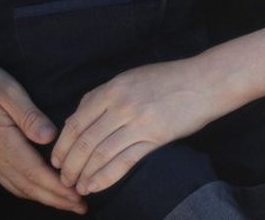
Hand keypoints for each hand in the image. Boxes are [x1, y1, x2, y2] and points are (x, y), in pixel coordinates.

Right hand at [0, 55, 84, 212]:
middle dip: (56, 199)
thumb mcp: (8, 91)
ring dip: (43, 198)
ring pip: (18, 187)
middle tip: (81, 207)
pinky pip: (9, 181)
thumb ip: (29, 115)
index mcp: (2, 142)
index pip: (34, 172)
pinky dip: (28, 190)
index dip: (57, 188)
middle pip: (28, 186)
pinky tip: (41, 191)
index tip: (77, 196)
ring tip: (67, 202)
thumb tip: (49, 137)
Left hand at [53, 57, 217, 195]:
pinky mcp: (155, 136)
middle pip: (83, 141)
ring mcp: (138, 121)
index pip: (75, 122)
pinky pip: (123, 162)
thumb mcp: (132, 77)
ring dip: (83, 175)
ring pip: (99, 154)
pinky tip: (95, 187)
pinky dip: (104, 178)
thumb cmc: (170, 79)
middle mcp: (121, 104)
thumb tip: (78, 116)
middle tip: (64, 179)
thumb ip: (104, 95)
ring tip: (77, 187)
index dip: (62, 146)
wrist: (207, 81)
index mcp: (112, 88)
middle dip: (69, 165)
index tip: (57, 161)